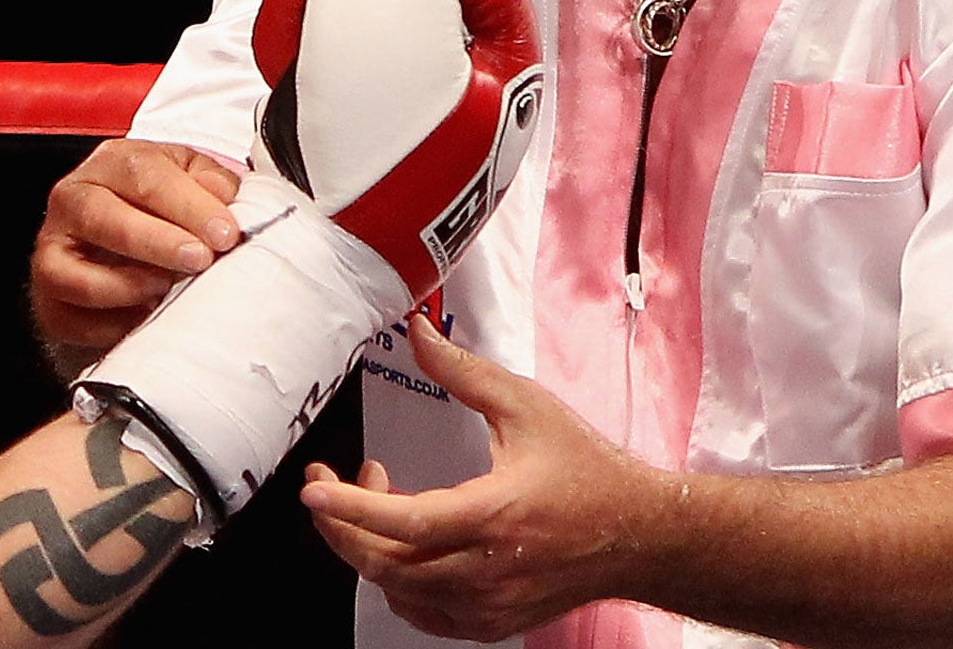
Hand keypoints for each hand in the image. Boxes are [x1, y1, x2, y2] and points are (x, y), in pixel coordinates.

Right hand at [30, 139, 241, 359]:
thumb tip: (225, 200)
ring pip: (73, 274)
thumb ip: (212, 183)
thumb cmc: (159, 204)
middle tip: (200, 260)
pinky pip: (70, 318)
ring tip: (168, 290)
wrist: (123, 239)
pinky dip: (109, 325)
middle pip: (102, 217)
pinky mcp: (49, 298)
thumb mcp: (191, 178)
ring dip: (127, 287)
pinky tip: (144, 317)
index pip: (145, 175)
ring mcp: (52, 250)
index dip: (188, 205)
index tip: (224, 233)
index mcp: (113, 162)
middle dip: (157, 242)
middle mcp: (73, 199)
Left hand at [301, 317, 653, 641]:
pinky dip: (397, 579)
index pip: (402, 522)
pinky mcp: (490, 623)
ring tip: (376, 499)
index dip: (349, 509)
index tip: (314, 490)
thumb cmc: (586, 469)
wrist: (638, 534)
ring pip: (398, 591)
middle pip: (386, 564)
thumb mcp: (526, 406)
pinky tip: (401, 540)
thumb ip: (464, 372)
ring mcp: (487, 606)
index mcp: (493, 516)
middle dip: (343, 526)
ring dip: (370, 547)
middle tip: (330, 486)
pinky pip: (422, 612)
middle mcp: (486, 572)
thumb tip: (416, 333)